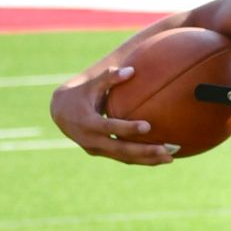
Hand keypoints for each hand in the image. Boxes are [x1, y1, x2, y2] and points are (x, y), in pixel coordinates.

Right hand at [49, 65, 177, 164]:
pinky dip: (141, 160)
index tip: (148, 126)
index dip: (127, 128)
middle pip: (120, 149)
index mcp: (87, 122)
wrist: (59, 112)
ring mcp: (96, 149)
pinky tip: (161, 158)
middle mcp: (90, 139)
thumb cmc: (80, 93)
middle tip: (167, 150)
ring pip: (124, 157)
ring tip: (170, 158)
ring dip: (147, 160)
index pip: (109, 127)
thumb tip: (131, 70)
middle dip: (144, 151)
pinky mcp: (102, 153)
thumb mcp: (91, 84)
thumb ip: (109, 77)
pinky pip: (123, 158)